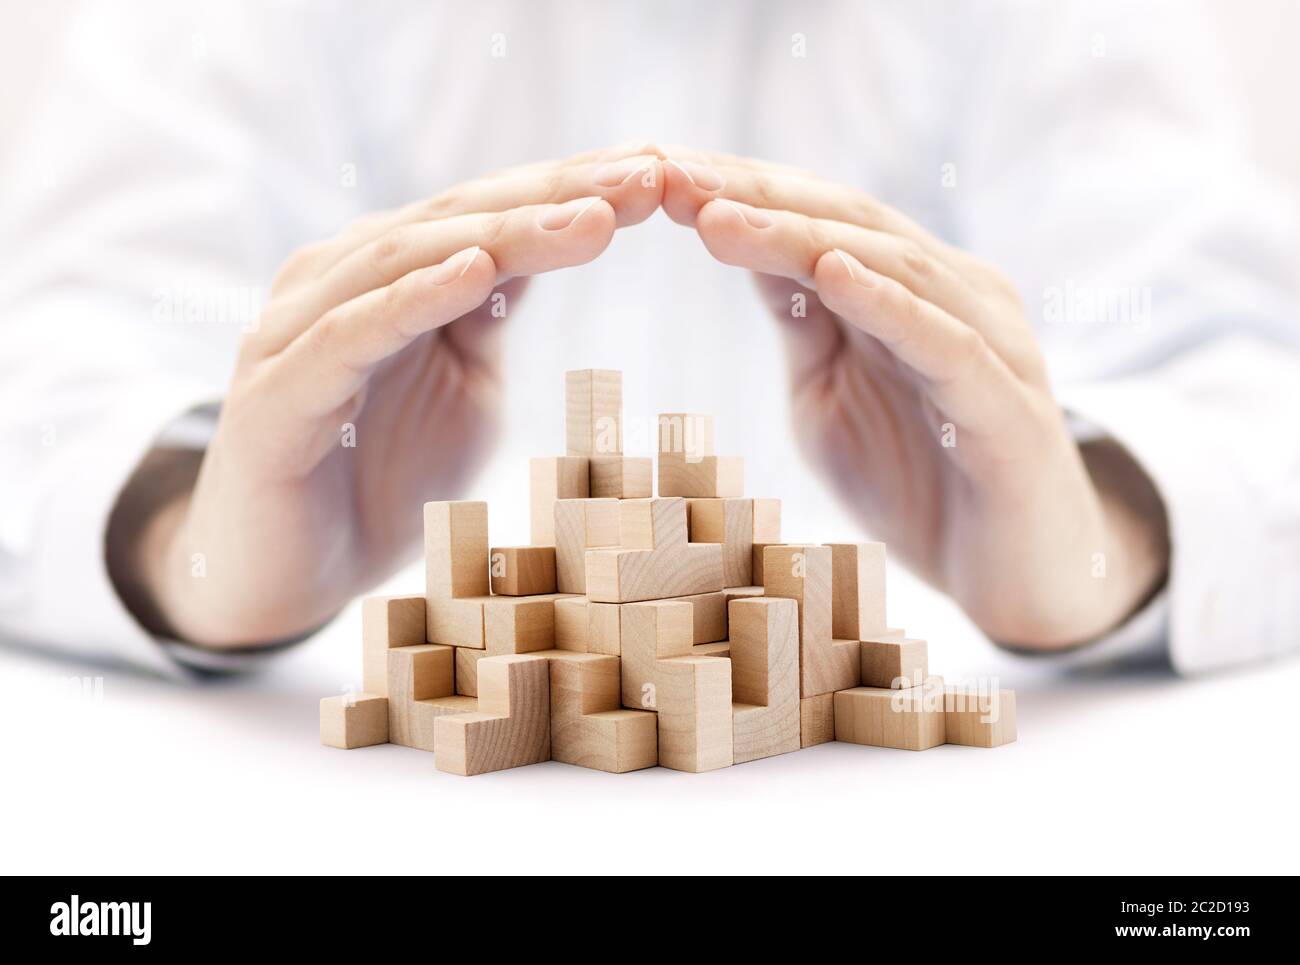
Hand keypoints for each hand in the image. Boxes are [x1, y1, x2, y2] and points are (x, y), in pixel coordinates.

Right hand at [112, 144, 664, 646]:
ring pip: (406, 260)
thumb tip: (559, 238)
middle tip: (646, 178)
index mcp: (385, 275)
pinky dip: (413, 299)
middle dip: (555, 197)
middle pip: (456, 220)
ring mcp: (296, 332)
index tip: (658, 172)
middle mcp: (336, 282)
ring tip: (590, 217)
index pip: (487, 215)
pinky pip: (350, 335)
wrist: (287, 577)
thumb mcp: (464, 384)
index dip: (571, 190)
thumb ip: (493, 315)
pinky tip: (477, 271)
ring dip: (504, 234)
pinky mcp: (274, 395)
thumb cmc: (382, 477)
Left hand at [662, 148, 1168, 647]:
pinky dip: (890, 305)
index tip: (658, 171)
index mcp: (912, 290)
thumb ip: (800, 321)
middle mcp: (958, 297)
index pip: (822, 218)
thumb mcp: (829, 393)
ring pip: (896, 269)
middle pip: (852, 224)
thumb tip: (737, 239)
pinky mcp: (1011, 412)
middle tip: (672, 176)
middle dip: (756, 198)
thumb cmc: (917, 480)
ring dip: (802, 238)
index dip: (742, 191)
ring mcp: (993, 347)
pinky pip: (948, 346)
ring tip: (721, 216)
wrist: (1016, 582)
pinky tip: (833, 274)